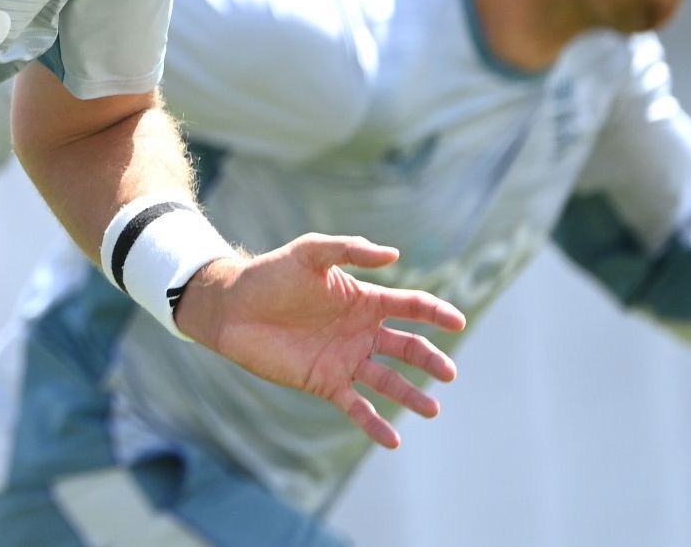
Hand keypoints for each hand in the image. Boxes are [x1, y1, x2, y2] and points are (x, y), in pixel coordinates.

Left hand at [175, 234, 465, 448]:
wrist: (232, 307)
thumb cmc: (271, 275)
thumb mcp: (309, 253)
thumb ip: (349, 250)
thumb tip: (394, 254)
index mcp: (363, 300)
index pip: (410, 306)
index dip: (435, 312)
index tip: (457, 322)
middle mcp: (361, 332)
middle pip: (407, 347)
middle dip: (430, 360)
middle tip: (448, 372)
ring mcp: (345, 359)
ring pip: (388, 381)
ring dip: (411, 395)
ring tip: (432, 410)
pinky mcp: (325, 382)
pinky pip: (357, 406)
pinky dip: (375, 425)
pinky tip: (394, 441)